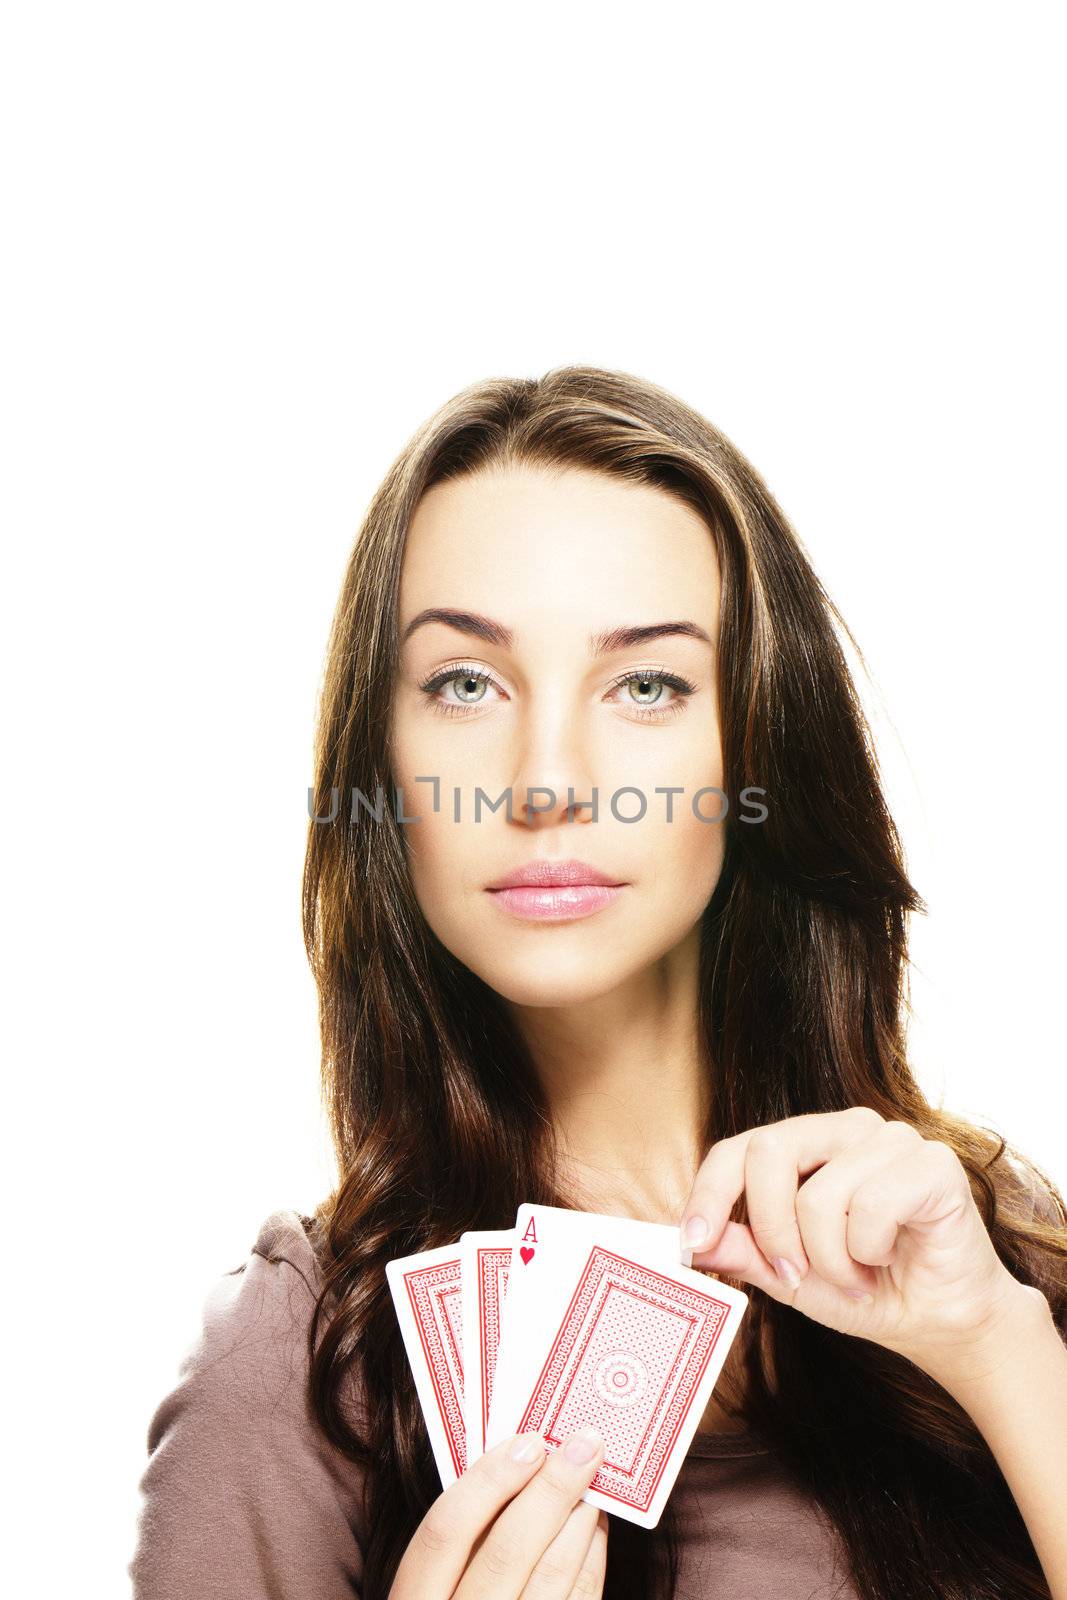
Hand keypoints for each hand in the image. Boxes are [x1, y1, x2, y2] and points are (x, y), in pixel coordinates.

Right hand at [388, 1426, 608, 1599]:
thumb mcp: (434, 1585)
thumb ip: (465, 1539)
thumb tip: (522, 1462)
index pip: (444, 1533)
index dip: (487, 1481)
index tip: (529, 1441)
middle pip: (506, 1553)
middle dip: (551, 1491)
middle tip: (586, 1443)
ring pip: (549, 1582)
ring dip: (579, 1523)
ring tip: (595, 1481)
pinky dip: (590, 1562)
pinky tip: (594, 1530)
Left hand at [679, 1106, 1043, 1389]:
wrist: (939, 1321)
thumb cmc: (865, 1288)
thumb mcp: (788, 1275)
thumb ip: (742, 1250)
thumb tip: (690, 1241)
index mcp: (807, 1144)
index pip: (739, 1148)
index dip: (709, 1193)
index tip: (691, 1244)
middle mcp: (846, 1129)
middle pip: (769, 1151)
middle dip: (770, 1229)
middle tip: (792, 1275)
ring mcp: (891, 1139)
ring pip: (820, 1195)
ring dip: (831, 1259)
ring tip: (858, 1275)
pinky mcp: (932, 1163)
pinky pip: (872, 1206)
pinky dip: (870, 1250)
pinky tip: (889, 1257)